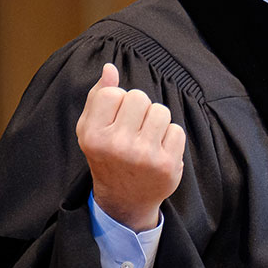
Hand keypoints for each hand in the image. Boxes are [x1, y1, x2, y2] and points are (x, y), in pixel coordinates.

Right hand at [76, 63, 184, 231]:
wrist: (125, 199)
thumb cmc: (108, 156)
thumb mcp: (91, 129)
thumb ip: (98, 96)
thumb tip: (110, 68)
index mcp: (92, 135)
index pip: (112, 92)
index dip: (118, 101)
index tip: (116, 119)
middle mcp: (116, 145)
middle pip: (139, 97)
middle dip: (139, 108)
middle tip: (133, 129)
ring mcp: (143, 155)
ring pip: (160, 110)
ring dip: (156, 121)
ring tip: (147, 138)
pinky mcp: (166, 163)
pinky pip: (176, 129)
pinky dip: (170, 137)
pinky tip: (159, 150)